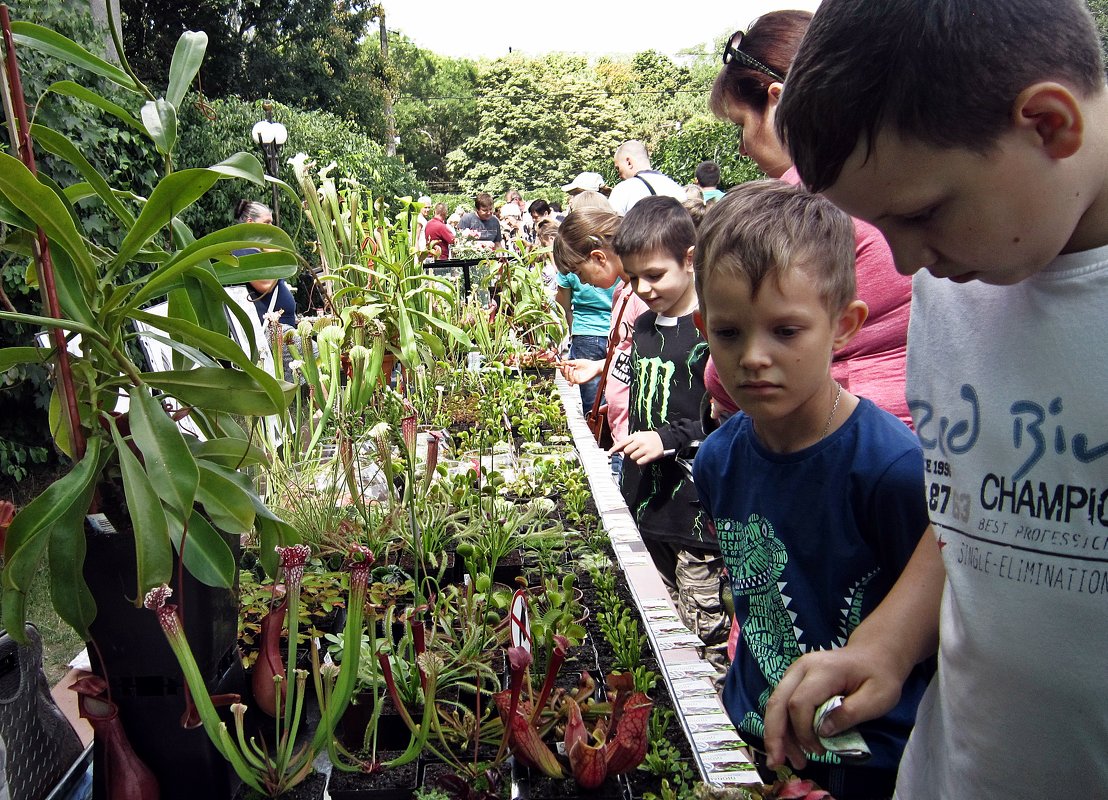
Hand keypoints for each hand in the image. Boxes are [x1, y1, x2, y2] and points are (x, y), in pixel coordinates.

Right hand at [560, 358, 602, 384]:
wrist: (595, 366)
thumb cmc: (587, 364)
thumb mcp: (576, 362)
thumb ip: (569, 362)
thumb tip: (561, 362)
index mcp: (572, 372)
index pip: (564, 373)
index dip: (562, 370)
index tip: (561, 366)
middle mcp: (574, 376)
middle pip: (565, 377)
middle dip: (564, 372)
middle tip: (566, 366)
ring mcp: (577, 379)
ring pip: (569, 380)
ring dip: (568, 374)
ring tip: (570, 368)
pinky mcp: (581, 381)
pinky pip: (575, 381)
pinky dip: (574, 377)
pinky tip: (576, 372)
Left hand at [609, 431, 664, 464]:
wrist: (664, 439)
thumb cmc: (649, 438)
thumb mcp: (639, 436)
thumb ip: (628, 442)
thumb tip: (616, 449)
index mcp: (636, 436)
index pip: (622, 443)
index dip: (615, 448)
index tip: (609, 453)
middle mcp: (640, 442)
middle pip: (626, 451)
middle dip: (629, 452)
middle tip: (636, 450)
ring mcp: (645, 449)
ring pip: (632, 457)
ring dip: (635, 457)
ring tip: (642, 453)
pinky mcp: (650, 456)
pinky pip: (639, 462)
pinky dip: (640, 461)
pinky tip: (645, 457)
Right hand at [762, 642, 907, 769]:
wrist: (874, 653)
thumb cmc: (879, 675)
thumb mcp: (878, 697)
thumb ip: (850, 714)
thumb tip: (822, 731)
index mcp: (823, 670)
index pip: (799, 703)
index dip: (803, 731)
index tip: (819, 751)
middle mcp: (802, 667)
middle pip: (777, 701)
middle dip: (774, 734)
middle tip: (776, 763)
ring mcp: (796, 671)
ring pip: (776, 703)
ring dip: (777, 733)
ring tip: (788, 760)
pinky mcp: (795, 679)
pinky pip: (782, 703)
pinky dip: (783, 726)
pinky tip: (792, 744)